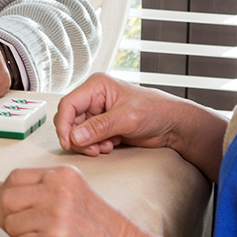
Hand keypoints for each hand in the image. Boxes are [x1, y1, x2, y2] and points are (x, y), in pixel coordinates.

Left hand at [0, 165, 218, 236]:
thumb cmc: (97, 222)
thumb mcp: (73, 191)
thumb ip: (39, 186)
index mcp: (62, 174)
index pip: (14, 176)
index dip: (1, 193)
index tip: (1, 206)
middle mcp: (59, 191)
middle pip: (7, 198)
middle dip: (2, 214)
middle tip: (11, 225)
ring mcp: (57, 217)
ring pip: (10, 223)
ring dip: (16, 234)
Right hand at [54, 72, 185, 155]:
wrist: (172, 125)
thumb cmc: (156, 111)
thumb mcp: (127, 118)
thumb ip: (99, 127)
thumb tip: (75, 136)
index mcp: (97, 86)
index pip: (69, 104)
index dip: (64, 124)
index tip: (68, 142)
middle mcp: (94, 98)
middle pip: (70, 120)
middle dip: (79, 137)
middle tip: (92, 150)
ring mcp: (98, 113)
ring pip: (78, 132)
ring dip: (88, 144)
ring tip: (105, 148)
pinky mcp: (103, 126)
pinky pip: (88, 138)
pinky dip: (95, 146)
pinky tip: (110, 146)